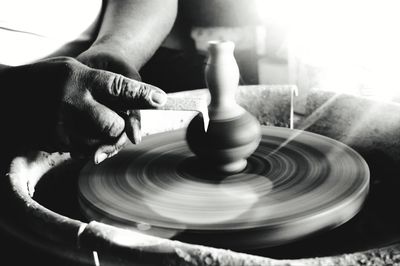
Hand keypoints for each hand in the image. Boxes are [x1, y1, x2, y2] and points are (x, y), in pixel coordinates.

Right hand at [0, 57, 165, 162]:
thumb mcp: (76, 69)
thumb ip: (107, 91)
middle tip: (112, 118)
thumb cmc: (52, 78)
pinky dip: (90, 144)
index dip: (143, 94)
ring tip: (89, 120)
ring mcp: (63, 126)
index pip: (120, 87)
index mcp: (81, 79)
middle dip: (119, 125)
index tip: (161, 99)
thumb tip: (136, 133)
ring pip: (102, 143)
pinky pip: (87, 151)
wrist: (10, 92)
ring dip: (104, 137)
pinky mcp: (56, 143)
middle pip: (115, 125)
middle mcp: (73, 103)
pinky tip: (77, 129)